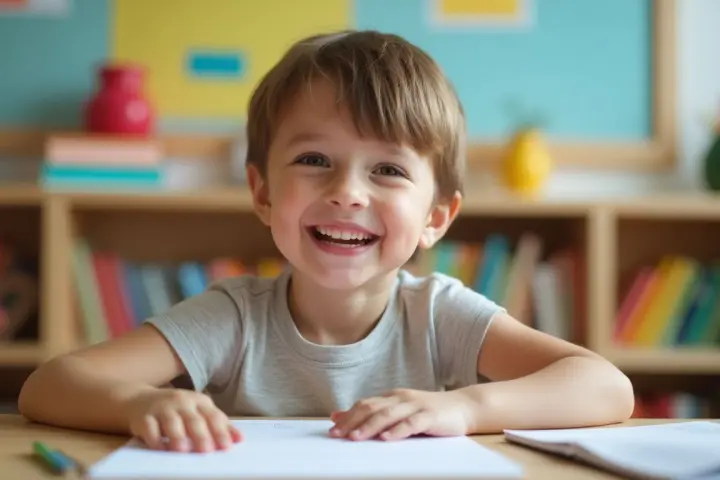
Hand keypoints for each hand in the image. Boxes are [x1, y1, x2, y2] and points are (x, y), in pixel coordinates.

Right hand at [125, 388, 241, 452]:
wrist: (141, 399)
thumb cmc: (177, 409)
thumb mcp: (199, 411)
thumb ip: (219, 424)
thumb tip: (239, 439)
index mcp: (200, 401)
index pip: (213, 416)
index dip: (220, 431)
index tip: (226, 447)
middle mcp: (182, 402)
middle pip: (194, 420)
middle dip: (201, 435)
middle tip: (207, 451)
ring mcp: (162, 408)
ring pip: (171, 422)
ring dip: (177, 436)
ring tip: (182, 450)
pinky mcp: (144, 417)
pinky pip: (149, 428)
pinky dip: (154, 439)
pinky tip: (159, 449)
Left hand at [329, 388, 471, 440]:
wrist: (464, 407)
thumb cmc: (430, 412)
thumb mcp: (400, 411)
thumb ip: (374, 413)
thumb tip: (339, 415)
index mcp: (393, 396)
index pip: (365, 404)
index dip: (348, 416)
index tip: (332, 429)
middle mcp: (402, 398)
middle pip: (372, 408)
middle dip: (352, 422)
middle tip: (337, 435)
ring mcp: (416, 406)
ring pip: (388, 415)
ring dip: (369, 426)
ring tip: (355, 437)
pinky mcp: (430, 416)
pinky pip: (411, 423)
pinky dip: (397, 431)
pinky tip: (386, 438)